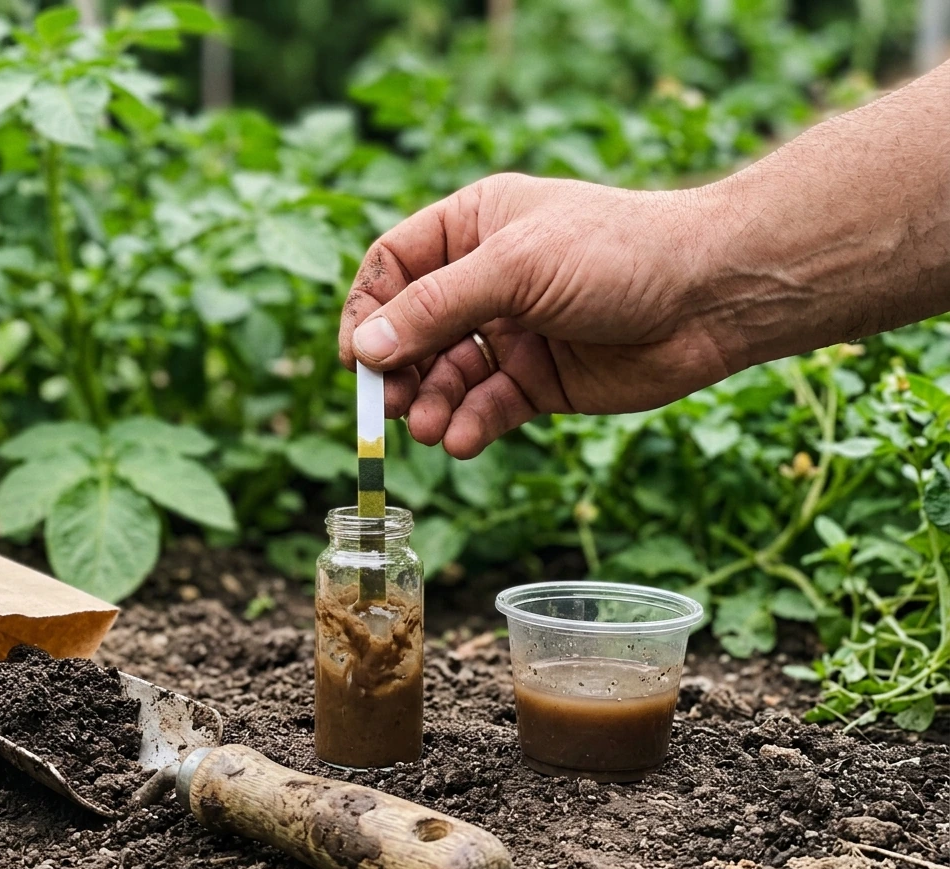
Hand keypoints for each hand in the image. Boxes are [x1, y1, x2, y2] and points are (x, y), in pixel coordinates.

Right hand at [339, 173, 734, 458]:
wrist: (712, 296)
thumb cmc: (617, 253)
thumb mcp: (514, 268)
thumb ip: (435, 309)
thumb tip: (365, 351)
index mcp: (473, 227)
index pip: (393, 269)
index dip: (368, 313)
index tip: (357, 359)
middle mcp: (486, 280)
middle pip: (411, 330)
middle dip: (397, 370)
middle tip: (389, 406)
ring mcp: (512, 333)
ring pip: (446, 376)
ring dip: (431, 404)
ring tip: (429, 428)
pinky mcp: (539, 381)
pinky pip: (489, 407)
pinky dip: (472, 425)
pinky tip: (464, 439)